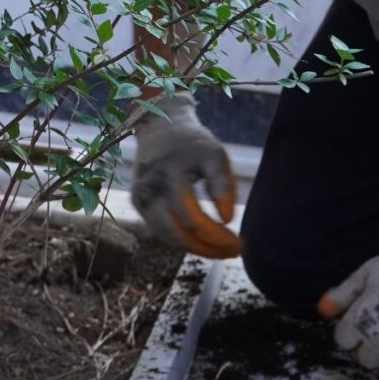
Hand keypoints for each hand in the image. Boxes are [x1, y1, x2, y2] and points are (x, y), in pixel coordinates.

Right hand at [129, 93, 241, 258]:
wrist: (160, 127)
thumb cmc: (193, 143)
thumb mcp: (215, 155)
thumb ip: (223, 184)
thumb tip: (226, 219)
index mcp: (169, 174)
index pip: (194, 219)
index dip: (218, 236)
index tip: (240, 243)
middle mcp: (149, 189)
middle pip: (179, 234)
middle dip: (208, 248)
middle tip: (234, 252)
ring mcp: (140, 197)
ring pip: (168, 236)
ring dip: (196, 248)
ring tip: (221, 250)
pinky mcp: (138, 203)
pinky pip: (161, 230)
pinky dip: (182, 239)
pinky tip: (203, 240)